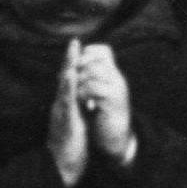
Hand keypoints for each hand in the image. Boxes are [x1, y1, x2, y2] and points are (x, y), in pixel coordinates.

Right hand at [48, 40, 88, 187]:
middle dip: (69, 61)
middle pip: (65, 80)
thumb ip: (77, 108)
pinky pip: (66, 105)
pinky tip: (70, 80)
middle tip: (74, 42)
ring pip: (64, 90)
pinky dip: (68, 91)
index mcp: (66, 106)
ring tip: (71, 55)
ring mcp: (62, 115)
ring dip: (67, 71)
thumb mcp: (74, 122)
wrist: (62, 166)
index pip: (70, 81)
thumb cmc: (69, 146)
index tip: (77, 47)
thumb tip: (82, 97)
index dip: (73, 64)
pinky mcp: (66, 124)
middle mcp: (61, 107)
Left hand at [76, 44, 134, 163]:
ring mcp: (117, 88)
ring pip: (93, 72)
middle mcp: (117, 77)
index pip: (102, 50)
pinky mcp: (114, 101)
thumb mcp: (94, 92)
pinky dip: (82, 93)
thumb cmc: (102, 114)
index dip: (87, 54)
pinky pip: (93, 88)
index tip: (75, 67)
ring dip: (78, 81)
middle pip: (95, 59)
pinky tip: (80, 101)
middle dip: (78, 68)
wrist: (115, 136)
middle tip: (69, 80)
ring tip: (75, 93)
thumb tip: (71, 63)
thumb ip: (87, 78)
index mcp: (112, 74)